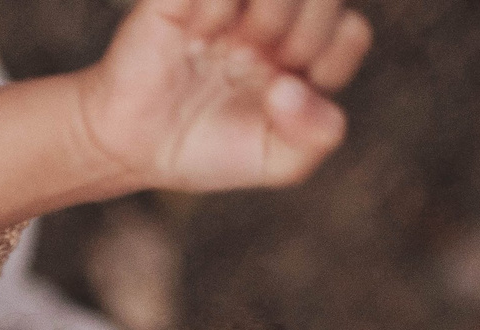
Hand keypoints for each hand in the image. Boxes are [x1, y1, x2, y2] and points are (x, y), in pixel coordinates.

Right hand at [77, 0, 373, 194]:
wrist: (129, 146)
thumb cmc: (204, 147)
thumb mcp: (276, 162)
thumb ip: (317, 136)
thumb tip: (292, 85)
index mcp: (304, 50)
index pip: (349, 32)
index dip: (325, 64)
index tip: (280, 97)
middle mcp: (275, 14)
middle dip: (301, 38)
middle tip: (255, 70)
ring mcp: (233, 0)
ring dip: (269, 16)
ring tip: (232, 50)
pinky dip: (216, 9)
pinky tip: (195, 35)